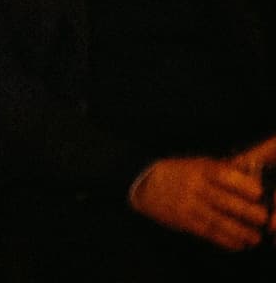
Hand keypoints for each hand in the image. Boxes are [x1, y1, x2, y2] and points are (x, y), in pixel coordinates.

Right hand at [129, 156, 269, 250]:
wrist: (144, 183)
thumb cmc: (178, 172)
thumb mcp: (197, 164)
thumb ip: (223, 169)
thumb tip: (253, 174)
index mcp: (199, 169)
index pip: (223, 175)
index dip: (242, 184)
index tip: (259, 192)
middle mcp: (193, 187)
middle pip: (222, 200)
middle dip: (246, 211)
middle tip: (264, 218)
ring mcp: (187, 205)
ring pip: (216, 220)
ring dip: (238, 231)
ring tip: (255, 238)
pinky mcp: (182, 220)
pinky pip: (206, 232)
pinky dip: (223, 240)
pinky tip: (237, 244)